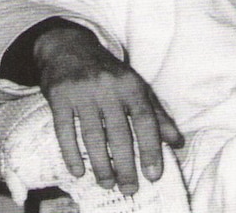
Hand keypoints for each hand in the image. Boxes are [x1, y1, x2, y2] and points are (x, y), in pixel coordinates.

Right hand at [33, 22, 183, 194]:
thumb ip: (156, 114)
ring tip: (107, 184)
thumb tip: (176, 142)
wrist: (69, 47)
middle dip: (126, 164)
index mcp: (131, 85)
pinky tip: (78, 172)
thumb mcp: (136, 87)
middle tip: (130, 188)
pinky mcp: (59, 97)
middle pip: (119, 133)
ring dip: (101, 164)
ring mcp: (82, 93)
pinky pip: (64, 130)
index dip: (151, 148)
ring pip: (92, 135)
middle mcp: (108, 88)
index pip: (145, 120)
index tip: (154, 175)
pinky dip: (70, 153)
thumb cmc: (109, 72)